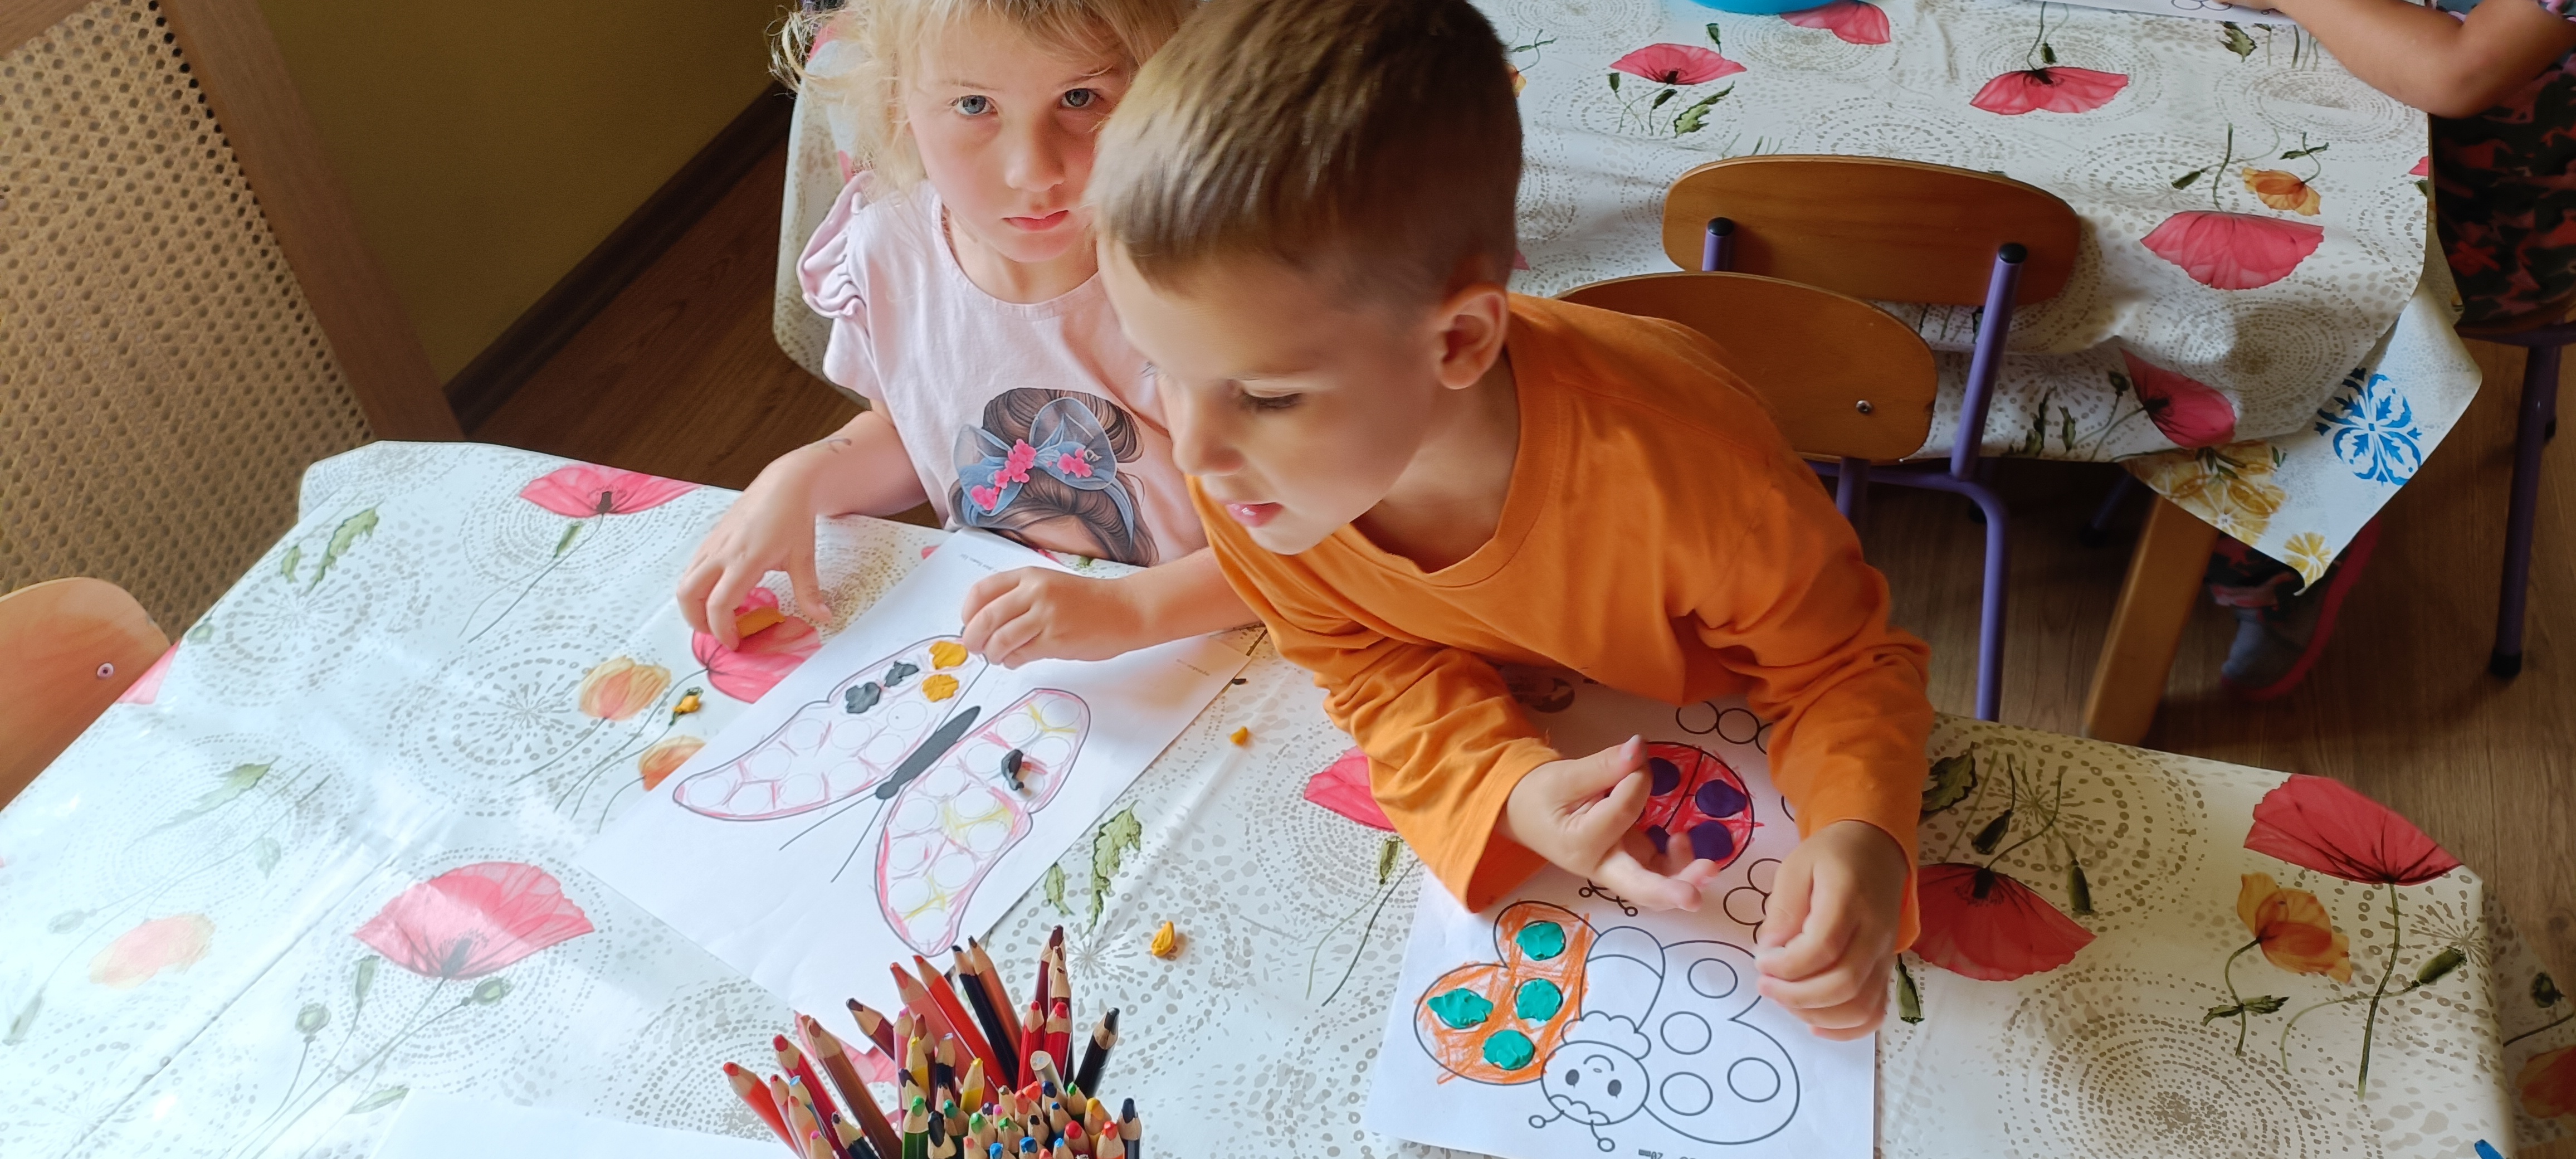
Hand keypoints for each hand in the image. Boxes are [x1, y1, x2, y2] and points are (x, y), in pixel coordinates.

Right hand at [676, 448, 832, 649]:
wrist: (784, 484)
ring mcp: (712, 544)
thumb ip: (808, 591)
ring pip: (685, 582)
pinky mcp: (710, 539)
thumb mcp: (804, 557)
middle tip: (719, 633)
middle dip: (697, 621)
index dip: (721, 630)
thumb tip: (823, 618)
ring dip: (694, 605)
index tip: (735, 643)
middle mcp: (721, 552)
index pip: (719, 604)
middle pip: (688, 595)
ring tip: (719, 616)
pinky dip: (698, 587)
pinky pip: (692, 569)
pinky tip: (723, 591)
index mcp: (745, 560)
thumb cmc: (793, 519)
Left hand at [959, 568, 1147, 666]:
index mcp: (1030, 575)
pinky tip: (1015, 660)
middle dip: (973, 638)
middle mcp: (1035, 592)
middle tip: (974, 648)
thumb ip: (1019, 598)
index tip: (968, 623)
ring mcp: (1045, 616)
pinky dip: (1011, 660)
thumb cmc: (1088, 602)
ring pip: (1000, 639)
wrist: (1124, 611)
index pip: (983, 591)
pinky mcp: (1055, 640)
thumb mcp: (1049, 586)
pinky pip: (1020, 654)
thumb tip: (985, 623)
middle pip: (986, 617)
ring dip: (992, 653)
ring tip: (997, 657)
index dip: (968, 612)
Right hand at [1502, 737, 1721, 911]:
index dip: (1636, 779)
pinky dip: (1676, 858)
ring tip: (1710, 864)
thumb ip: (1605, 765)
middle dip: (1673, 889)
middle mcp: (1601, 865)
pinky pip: (1657, 868)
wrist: (1523, 810)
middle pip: (1641, 887)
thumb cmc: (1539, 794)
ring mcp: (1618, 866)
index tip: (1632, 756)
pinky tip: (1680, 837)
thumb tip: (1639, 746)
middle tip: (1699, 890)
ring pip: (1655, 884)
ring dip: (1684, 876)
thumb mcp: (1565, 775)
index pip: (1623, 811)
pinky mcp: (1629, 858)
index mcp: (1580, 845)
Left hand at [1754, 819, 1908, 1039]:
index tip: (1761, 962)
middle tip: (1765, 985)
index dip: (1787, 965)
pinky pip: (1875, 1012)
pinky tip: (1814, 1024)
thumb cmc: (1830, 858)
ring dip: (1816, 1014)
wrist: (1876, 853)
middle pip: (1844, 983)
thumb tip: (1771, 952)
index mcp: (1850, 900)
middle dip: (1796, 995)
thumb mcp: (1796, 867)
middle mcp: (1875, 933)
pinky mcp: (1886, 969)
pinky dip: (1846, 1028)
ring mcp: (1884, 956)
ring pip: (1861, 1006)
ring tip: (1785, 999)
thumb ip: (1783, 909)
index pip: (1822, 948)